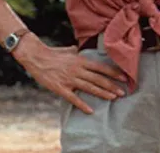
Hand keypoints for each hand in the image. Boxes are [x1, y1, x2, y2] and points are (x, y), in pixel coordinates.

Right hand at [11, 36, 126, 113]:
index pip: (101, 67)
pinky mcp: (60, 88)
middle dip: (112, 86)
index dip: (113, 73)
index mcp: (80, 60)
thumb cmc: (51, 53)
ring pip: (89, 88)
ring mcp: (69, 79)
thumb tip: (81, 50)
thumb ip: (76, 52)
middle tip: (123, 92)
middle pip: (98, 79)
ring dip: (102, 93)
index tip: (124, 78)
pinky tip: (90, 111)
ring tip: (113, 98)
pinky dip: (82, 104)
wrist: (35, 56)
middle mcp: (77, 69)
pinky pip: (73, 98)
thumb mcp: (67, 50)